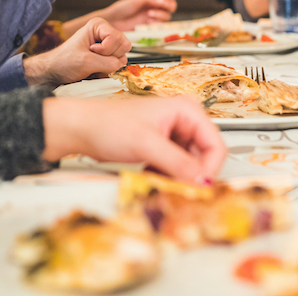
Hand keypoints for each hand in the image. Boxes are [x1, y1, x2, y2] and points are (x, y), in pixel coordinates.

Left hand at [24, 18, 129, 86]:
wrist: (54, 71)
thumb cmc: (65, 62)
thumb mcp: (86, 62)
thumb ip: (108, 63)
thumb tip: (121, 65)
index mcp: (99, 25)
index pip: (116, 38)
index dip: (105, 50)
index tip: (90, 51)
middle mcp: (105, 32)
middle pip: (123, 46)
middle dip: (110, 58)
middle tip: (92, 59)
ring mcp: (107, 45)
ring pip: (122, 57)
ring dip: (109, 66)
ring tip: (93, 65)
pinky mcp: (107, 56)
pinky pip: (118, 64)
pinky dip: (108, 70)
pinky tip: (95, 69)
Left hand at [41, 96, 225, 183]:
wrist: (82, 128)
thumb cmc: (108, 123)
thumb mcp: (147, 144)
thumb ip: (178, 163)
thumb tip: (202, 181)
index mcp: (187, 110)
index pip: (215, 144)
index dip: (209, 169)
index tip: (197, 188)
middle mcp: (184, 120)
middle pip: (204, 156)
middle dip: (191, 174)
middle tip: (175, 186)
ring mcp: (173, 133)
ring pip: (190, 164)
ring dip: (177, 176)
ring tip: (158, 177)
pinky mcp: (163, 146)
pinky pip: (176, 166)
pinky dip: (168, 174)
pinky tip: (152, 174)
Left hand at [93, 0, 177, 32]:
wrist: (113, 21)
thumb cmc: (123, 8)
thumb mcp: (137, 0)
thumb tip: (163, 0)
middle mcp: (155, 8)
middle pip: (171, 7)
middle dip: (168, 6)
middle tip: (161, 5)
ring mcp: (153, 18)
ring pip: (167, 17)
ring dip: (161, 14)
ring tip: (149, 13)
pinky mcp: (150, 28)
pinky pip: (160, 26)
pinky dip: (157, 22)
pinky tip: (148, 21)